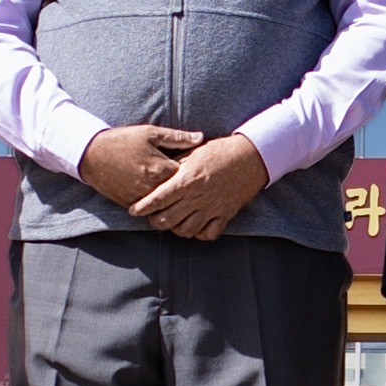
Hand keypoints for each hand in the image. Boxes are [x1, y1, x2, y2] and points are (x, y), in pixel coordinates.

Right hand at [79, 124, 200, 210]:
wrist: (91, 155)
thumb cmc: (122, 141)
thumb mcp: (150, 133)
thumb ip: (177, 137)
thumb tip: (200, 138)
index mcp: (161, 167)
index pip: (187, 176)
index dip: (194, 172)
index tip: (199, 170)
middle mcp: (152, 186)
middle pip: (178, 194)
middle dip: (186, 191)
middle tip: (195, 189)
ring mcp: (141, 197)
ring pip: (164, 206)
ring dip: (172, 202)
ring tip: (181, 198)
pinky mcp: (130, 204)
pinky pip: (149, 211)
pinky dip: (156, 207)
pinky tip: (162, 202)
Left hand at [136, 132, 273, 241]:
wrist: (251, 157)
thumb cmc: (220, 151)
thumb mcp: (193, 153)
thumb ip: (175, 165)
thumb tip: (158, 173)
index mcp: (187, 180)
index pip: (158, 199)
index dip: (143, 207)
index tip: (134, 211)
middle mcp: (197, 197)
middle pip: (168, 219)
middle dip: (155, 221)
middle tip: (151, 218)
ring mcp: (212, 208)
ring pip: (186, 230)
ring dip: (175, 229)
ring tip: (172, 223)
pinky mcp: (225, 215)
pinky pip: (209, 234)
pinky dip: (199, 234)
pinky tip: (194, 226)